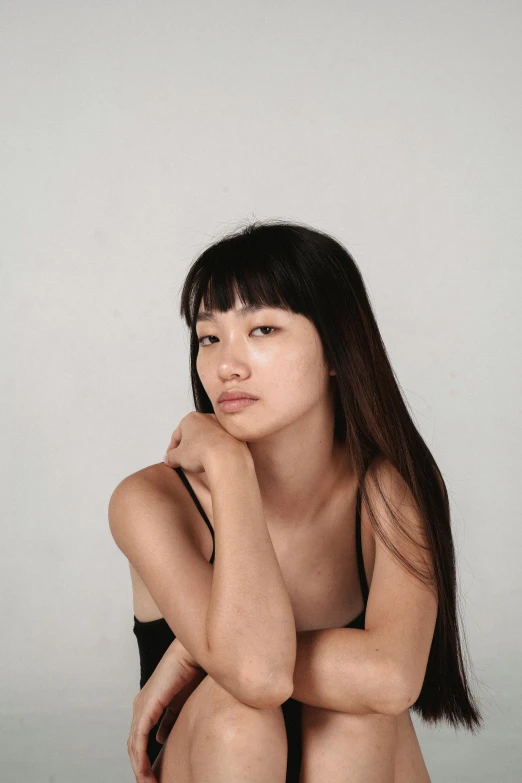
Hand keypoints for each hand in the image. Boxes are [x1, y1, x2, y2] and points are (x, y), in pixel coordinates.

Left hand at [127, 638, 205, 781]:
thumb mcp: (181, 703)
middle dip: (140, 768)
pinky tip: (144, 771)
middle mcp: (141, 706)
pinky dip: (140, 757)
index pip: (140, 738)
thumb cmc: (191, 673)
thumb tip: (161, 738)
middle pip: (134, 745)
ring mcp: (141, 706)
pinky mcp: (147, 707)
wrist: (193, 654)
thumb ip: (169, 720)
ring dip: (139, 768)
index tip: (153, 776)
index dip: (144, 759)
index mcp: (148, 705)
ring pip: (134, 745)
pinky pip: (139, 739)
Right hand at [163, 411, 244, 473]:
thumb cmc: (203, 451)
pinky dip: (216, 451)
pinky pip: (221, 444)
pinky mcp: (233, 435)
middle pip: (193, 434)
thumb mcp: (177, 457)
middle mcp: (207, 418)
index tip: (172, 458)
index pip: (177, 435)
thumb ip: (170, 457)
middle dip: (188, 447)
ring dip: (202, 448)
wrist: (226, 457)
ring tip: (200, 462)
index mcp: (191, 418)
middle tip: (185, 460)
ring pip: (208, 438)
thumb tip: (169, 459)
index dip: (172, 449)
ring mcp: (221, 426)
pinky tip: (213, 461)